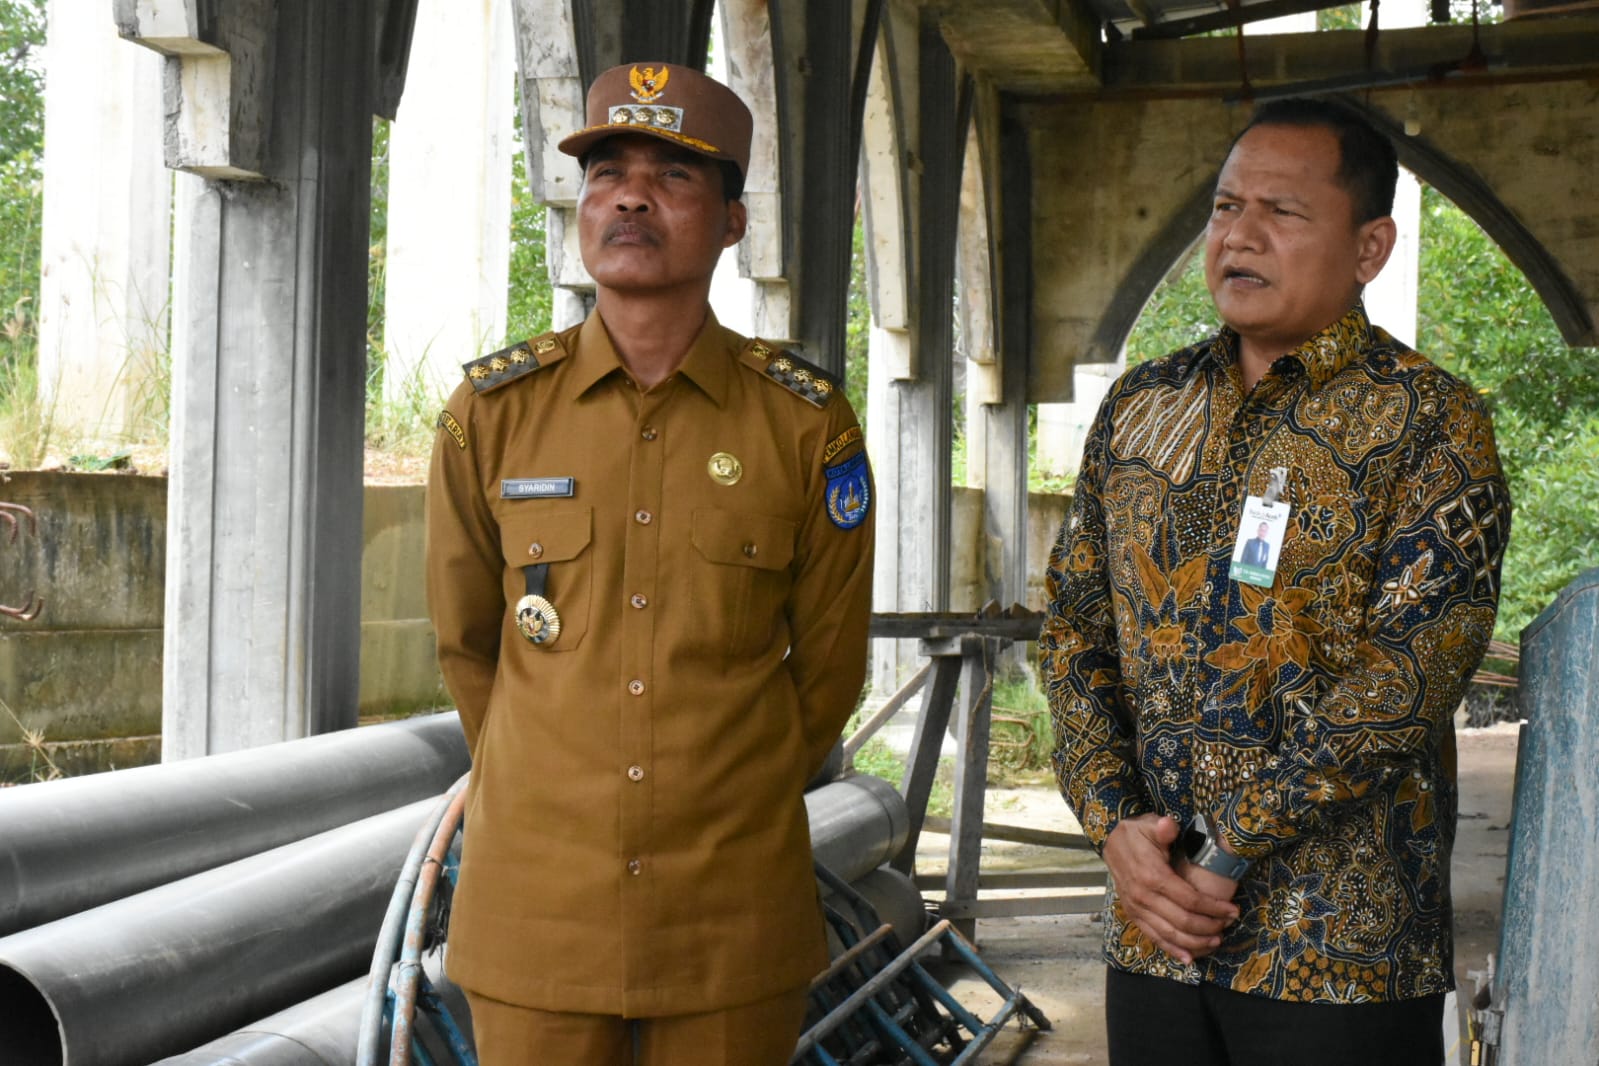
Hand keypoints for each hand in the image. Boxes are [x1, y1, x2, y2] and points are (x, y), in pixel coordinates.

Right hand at [1102, 814, 1239, 964]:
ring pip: (1169, 934)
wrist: (1110, 840)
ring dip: (1195, 942)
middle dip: (1209, 927)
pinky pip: (1154, 937)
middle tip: (1228, 925)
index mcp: (1152, 876)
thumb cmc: (1136, 833)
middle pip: (1182, 921)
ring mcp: (1137, 908)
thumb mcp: (1150, 824)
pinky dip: (1172, 950)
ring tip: (1215, 941)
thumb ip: (1163, 828)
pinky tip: (1189, 958)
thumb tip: (1169, 825)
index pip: (1189, 899)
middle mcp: (1143, 896)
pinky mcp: (1133, 914)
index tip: (1233, 911)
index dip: (1213, 908)